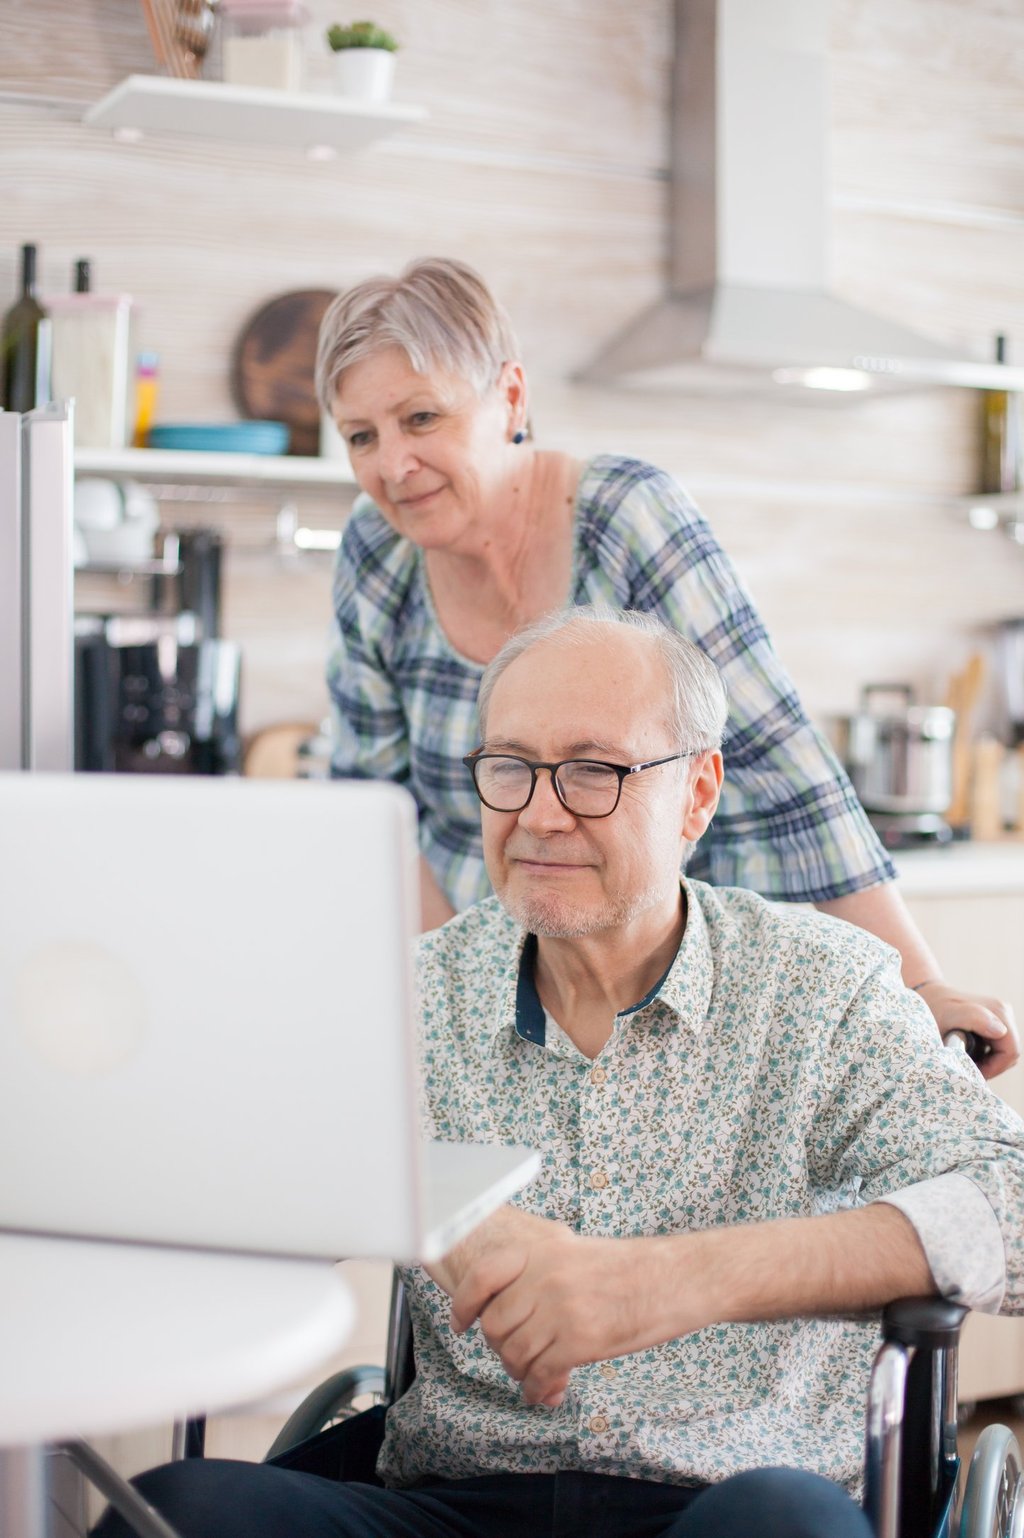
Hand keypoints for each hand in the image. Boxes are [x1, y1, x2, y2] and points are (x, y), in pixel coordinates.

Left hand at [441, 1214, 680, 1408]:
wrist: (672, 1279)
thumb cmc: (628, 1269)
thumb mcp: (574, 1253)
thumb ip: (537, 1274)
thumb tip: (506, 1311)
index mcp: (541, 1250)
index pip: (481, 1276)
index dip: (463, 1304)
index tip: (461, 1324)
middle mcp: (544, 1277)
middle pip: (495, 1325)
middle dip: (500, 1348)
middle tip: (514, 1357)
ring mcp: (561, 1309)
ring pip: (515, 1354)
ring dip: (519, 1373)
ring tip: (534, 1376)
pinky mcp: (580, 1341)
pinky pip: (541, 1375)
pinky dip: (538, 1390)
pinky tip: (547, 1393)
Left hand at [915, 981, 1019, 1080]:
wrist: (926, 995)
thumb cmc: (933, 1007)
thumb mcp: (948, 1014)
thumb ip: (973, 1020)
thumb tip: (1000, 1031)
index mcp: (998, 1012)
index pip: (1009, 1053)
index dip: (992, 1068)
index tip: (970, 1071)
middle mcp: (1003, 1012)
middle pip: (1008, 1054)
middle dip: (990, 1066)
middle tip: (965, 1067)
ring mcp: (1000, 1017)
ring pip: (1003, 1052)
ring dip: (986, 1061)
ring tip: (963, 1058)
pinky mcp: (994, 1021)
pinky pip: (997, 1047)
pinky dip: (984, 1054)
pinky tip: (966, 1051)